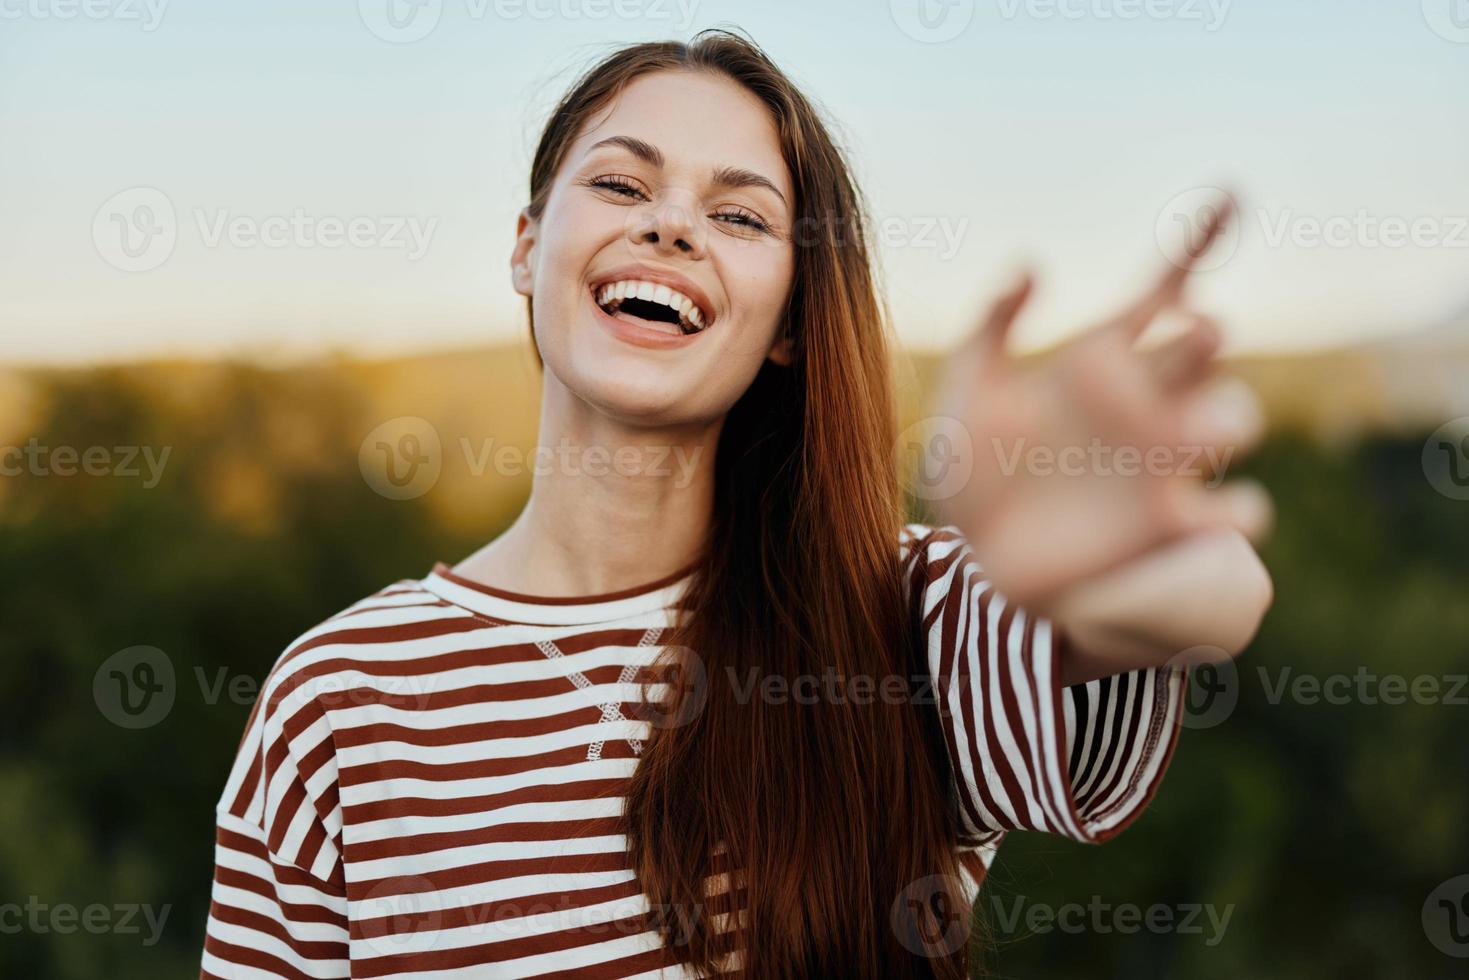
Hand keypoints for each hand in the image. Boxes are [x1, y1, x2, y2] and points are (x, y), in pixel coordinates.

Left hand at [928, 194, 1271, 609]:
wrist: (977, 553)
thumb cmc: (975, 466)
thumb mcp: (969, 388)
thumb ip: (992, 324)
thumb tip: (1032, 262)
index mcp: (1099, 362)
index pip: (1160, 292)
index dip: (1196, 242)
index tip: (1227, 195)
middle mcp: (1143, 403)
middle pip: (1197, 353)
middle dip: (1202, 339)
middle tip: (1193, 333)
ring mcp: (1161, 462)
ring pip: (1231, 419)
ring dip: (1227, 414)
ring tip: (1194, 432)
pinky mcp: (1166, 522)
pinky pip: (1230, 516)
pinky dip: (1242, 511)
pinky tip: (1233, 506)